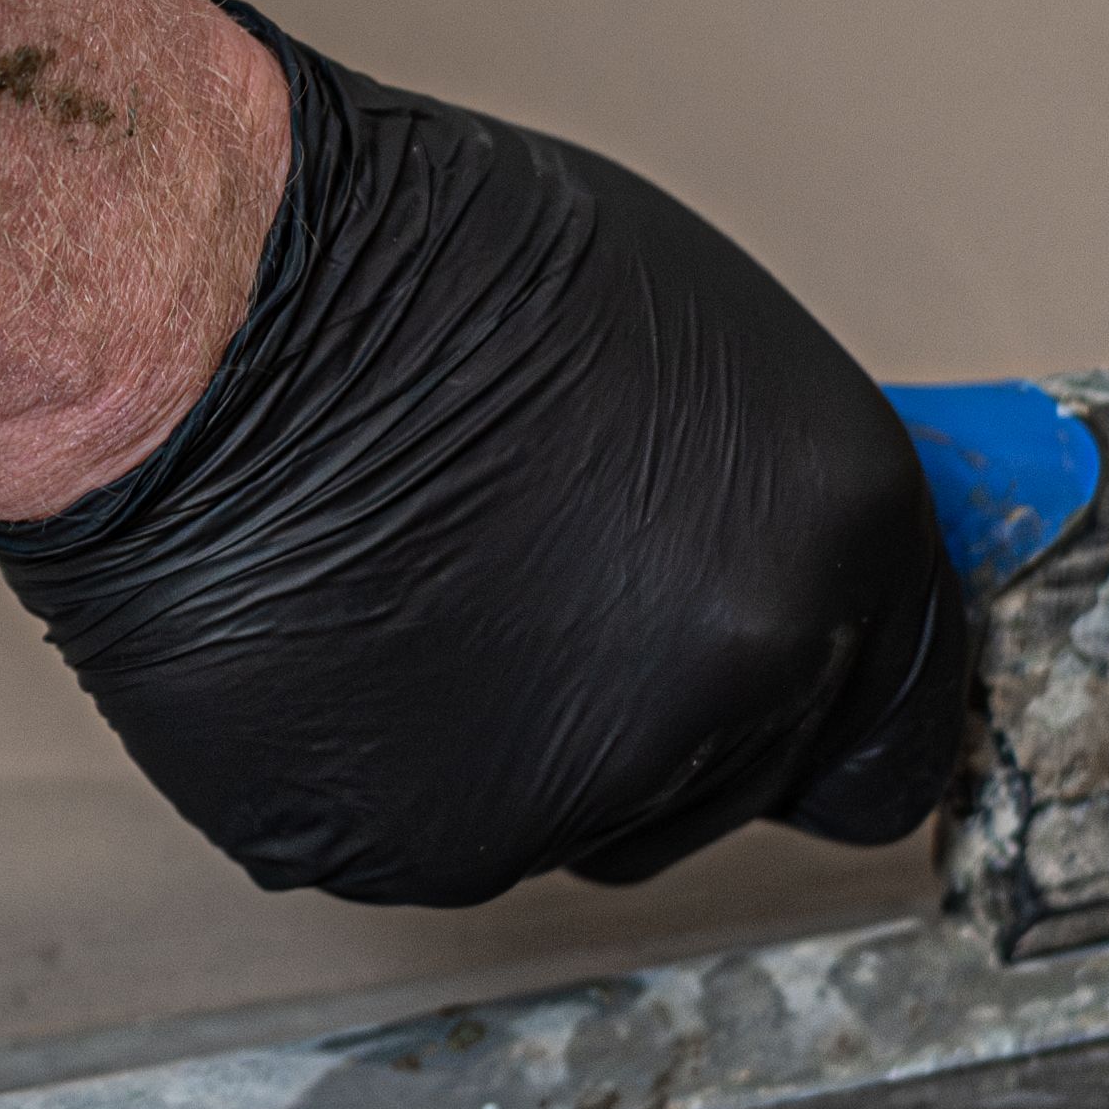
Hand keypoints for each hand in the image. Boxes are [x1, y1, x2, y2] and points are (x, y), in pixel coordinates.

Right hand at [0, 6, 963, 906]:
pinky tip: (323, 636)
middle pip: (729, 788)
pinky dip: (369, 765)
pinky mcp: (409, 844)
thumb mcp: (680, 336)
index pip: (898, 729)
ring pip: (563, 819)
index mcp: (837, 528)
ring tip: (403, 584)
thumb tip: (779, 580)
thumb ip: (761, 502)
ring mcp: (576, 780)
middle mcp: (739, 672)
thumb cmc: (409, 264)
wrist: (210, 310)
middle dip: (650, 713)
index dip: (827, 714)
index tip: (784, 715)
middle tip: (523, 582)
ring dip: (502, 741)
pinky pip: (409, 835)